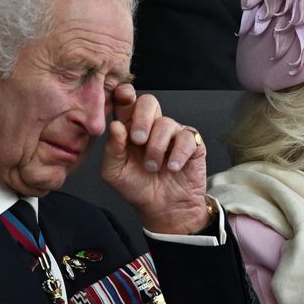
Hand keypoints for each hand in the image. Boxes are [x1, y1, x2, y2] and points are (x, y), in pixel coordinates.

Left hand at [101, 84, 209, 233]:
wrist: (163, 209)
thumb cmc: (138, 188)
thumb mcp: (115, 172)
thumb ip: (111, 149)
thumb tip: (116, 126)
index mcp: (129, 128)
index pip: (126, 101)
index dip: (124, 94)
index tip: (123, 97)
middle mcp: (151, 126)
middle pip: (149, 102)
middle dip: (142, 119)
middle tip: (137, 140)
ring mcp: (172, 134)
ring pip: (166, 123)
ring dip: (157, 147)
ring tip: (153, 167)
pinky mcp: (192, 143)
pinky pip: (187, 137)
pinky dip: (178, 154)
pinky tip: (172, 167)